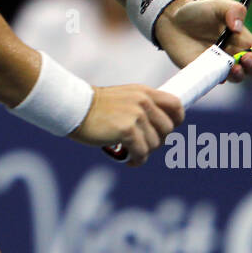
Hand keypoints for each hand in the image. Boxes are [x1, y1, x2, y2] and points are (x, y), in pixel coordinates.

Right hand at [68, 84, 182, 166]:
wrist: (74, 108)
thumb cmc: (96, 107)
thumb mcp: (124, 98)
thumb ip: (142, 106)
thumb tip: (160, 125)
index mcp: (144, 92)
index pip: (175, 105)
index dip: (177, 120)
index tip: (165, 130)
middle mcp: (143, 101)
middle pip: (167, 129)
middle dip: (156, 140)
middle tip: (141, 145)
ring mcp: (136, 115)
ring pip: (154, 144)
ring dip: (143, 152)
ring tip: (130, 151)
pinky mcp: (127, 130)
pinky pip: (142, 153)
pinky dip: (136, 160)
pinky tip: (127, 159)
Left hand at [154, 0, 251, 82]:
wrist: (172, 20)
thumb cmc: (199, 12)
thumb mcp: (219, 4)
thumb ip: (233, 9)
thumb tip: (238, 26)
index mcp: (243, 40)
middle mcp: (234, 55)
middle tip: (248, 58)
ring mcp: (220, 65)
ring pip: (237, 77)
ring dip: (240, 75)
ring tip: (235, 66)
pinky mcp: (204, 71)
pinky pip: (216, 80)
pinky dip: (221, 79)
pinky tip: (220, 73)